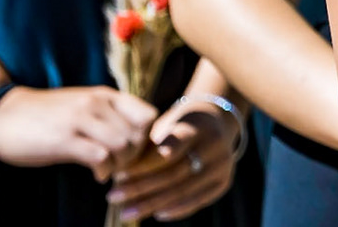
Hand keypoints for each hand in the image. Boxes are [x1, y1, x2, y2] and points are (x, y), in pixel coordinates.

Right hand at [0, 85, 156, 179]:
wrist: (2, 114)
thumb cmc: (44, 114)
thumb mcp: (82, 107)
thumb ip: (107, 117)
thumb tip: (134, 140)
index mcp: (104, 95)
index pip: (147, 115)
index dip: (147, 138)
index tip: (134, 152)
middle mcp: (96, 103)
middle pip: (139, 134)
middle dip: (135, 157)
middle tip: (121, 167)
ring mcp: (80, 120)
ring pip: (123, 144)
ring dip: (121, 165)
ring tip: (108, 171)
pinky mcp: (64, 139)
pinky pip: (101, 157)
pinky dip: (104, 171)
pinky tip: (97, 176)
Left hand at [106, 99, 238, 221]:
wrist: (215, 123)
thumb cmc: (178, 127)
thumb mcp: (165, 126)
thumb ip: (147, 147)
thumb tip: (117, 174)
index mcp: (197, 126)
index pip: (168, 150)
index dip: (142, 166)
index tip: (118, 175)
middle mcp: (214, 145)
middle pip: (174, 173)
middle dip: (141, 188)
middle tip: (113, 197)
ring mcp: (222, 165)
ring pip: (184, 190)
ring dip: (152, 204)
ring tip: (126, 212)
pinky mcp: (224, 181)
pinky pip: (198, 200)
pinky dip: (176, 210)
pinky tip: (156, 214)